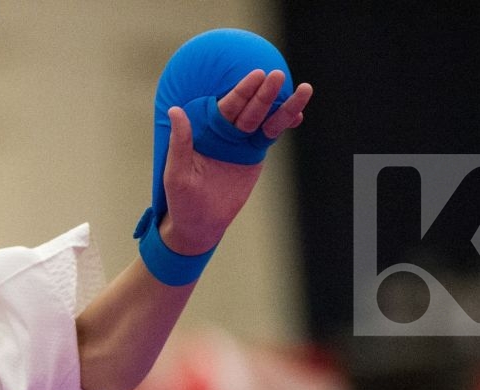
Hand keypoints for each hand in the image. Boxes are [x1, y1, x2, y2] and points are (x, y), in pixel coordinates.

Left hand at [159, 70, 312, 255]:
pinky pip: (271, 134)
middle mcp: (226, 132)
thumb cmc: (181, 200)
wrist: (199, 223)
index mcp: (207, 132)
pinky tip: (299, 114)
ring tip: (304, 88)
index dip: (242, 92)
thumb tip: (175, 110)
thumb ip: (180, 142)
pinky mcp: (254, 154)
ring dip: (283, 105)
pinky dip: (285, 123)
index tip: (256, 76)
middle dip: (264, 93)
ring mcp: (242, 142)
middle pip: (249, 108)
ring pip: (266, 118)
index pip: (227, 107)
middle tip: (278, 76)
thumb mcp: (177, 173)